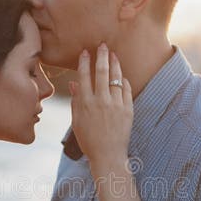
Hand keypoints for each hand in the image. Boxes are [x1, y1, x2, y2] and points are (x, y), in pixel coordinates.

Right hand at [70, 44, 132, 169]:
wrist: (108, 155)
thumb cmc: (89, 140)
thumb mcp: (77, 121)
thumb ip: (76, 100)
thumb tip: (73, 83)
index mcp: (85, 103)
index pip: (84, 76)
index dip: (85, 62)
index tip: (85, 52)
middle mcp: (100, 101)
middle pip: (101, 72)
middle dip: (102, 56)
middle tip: (103, 45)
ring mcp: (115, 104)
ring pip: (116, 78)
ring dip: (115, 64)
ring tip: (114, 55)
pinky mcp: (128, 109)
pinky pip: (126, 90)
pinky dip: (123, 81)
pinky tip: (122, 76)